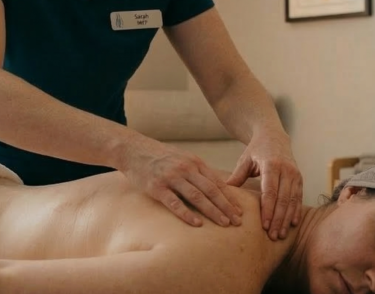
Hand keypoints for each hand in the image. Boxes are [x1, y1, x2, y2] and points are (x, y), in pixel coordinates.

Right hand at [117, 135, 242, 227]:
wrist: (134, 150)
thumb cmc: (161, 157)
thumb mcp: (183, 158)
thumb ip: (198, 171)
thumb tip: (217, 187)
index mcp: (195, 162)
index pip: (217, 182)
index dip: (230, 197)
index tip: (240, 210)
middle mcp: (186, 169)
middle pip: (211, 190)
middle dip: (227, 206)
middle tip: (238, 220)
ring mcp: (171, 178)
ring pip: (197, 197)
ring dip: (213, 211)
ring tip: (224, 223)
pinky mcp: (157, 187)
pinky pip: (175, 203)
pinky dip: (187, 214)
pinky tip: (197, 224)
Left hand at [226, 132, 301, 239]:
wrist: (274, 137)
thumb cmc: (256, 150)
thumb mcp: (245, 159)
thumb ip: (237, 175)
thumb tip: (224, 190)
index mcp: (271, 164)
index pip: (270, 191)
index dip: (268, 209)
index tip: (264, 225)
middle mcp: (286, 169)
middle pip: (283, 199)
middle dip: (278, 219)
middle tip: (272, 236)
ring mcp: (295, 174)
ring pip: (292, 200)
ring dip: (287, 219)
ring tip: (280, 235)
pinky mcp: (300, 178)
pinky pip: (299, 197)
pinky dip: (296, 211)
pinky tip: (292, 225)